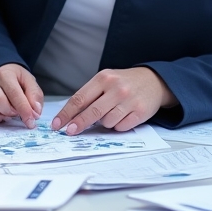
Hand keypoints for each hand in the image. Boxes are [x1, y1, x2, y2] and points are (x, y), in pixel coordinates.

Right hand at [0, 64, 42, 126]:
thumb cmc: (14, 78)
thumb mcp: (28, 80)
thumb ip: (35, 95)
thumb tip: (35, 112)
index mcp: (5, 75)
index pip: (15, 94)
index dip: (24, 110)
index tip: (31, 121)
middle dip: (11, 112)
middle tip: (17, 113)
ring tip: (7, 114)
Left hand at [50, 68, 175, 133]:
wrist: (154, 81)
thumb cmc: (125, 82)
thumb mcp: (106, 80)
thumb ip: (90, 95)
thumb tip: (71, 116)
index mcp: (104, 78)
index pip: (80, 98)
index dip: (66, 113)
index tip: (57, 124)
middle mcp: (117, 88)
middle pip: (92, 112)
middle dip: (78, 124)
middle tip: (69, 132)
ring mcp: (129, 100)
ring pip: (107, 122)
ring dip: (105, 122)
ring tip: (112, 112)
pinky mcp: (140, 111)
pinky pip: (121, 127)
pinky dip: (119, 125)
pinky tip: (123, 115)